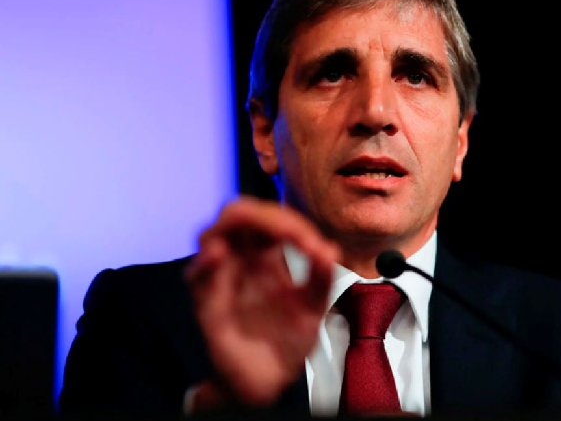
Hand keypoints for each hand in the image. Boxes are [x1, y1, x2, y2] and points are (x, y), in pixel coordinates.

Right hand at [185, 197, 339, 407]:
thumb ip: (321, 279)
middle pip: (237, 216)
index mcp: (266, 256)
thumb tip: (330, 249)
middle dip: (260, 213)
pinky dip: (206, 262)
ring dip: (232, 226)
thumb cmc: (286, 340)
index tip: (314, 245)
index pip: (270, 219)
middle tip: (288, 230)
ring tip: (257, 225)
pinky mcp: (207, 306)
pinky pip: (197, 278)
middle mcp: (240, 262)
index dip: (290, 223)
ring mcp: (221, 281)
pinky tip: (219, 254)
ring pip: (211, 236)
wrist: (269, 381)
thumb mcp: (313, 308)